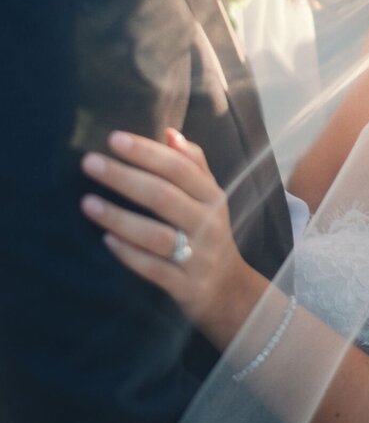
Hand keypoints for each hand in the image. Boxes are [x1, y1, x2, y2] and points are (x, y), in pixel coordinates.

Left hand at [81, 129, 257, 335]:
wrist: (228, 290)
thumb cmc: (209, 233)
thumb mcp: (209, 197)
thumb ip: (193, 164)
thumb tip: (169, 133)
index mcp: (212, 197)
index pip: (179, 168)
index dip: (147, 152)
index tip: (113, 139)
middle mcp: (208, 223)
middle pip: (164, 196)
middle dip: (124, 177)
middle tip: (89, 162)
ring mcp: (198, 256)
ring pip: (155, 235)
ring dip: (119, 218)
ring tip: (87, 203)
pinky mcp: (185, 285)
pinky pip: (154, 269)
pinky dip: (130, 254)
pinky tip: (106, 240)